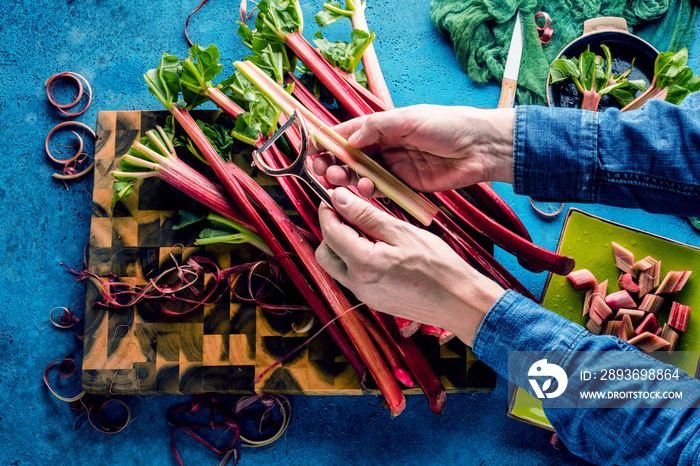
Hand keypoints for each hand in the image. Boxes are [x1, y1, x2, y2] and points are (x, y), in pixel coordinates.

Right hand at [312, 104, 514, 196]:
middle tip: (321, 171)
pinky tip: (364, 189)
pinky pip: (380, 189)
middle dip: (333, 163)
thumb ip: (376, 127)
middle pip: (350, 157)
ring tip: (339, 180)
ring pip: (361, 175)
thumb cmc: (447, 124)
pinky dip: (368, 191)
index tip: (311, 150)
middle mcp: (385, 146)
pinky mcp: (405, 185)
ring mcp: (395, 166)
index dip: (328, 141)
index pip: (348, 133)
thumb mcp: (408, 119)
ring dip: (347, 178)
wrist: (481, 147)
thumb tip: (349, 138)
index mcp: (383, 126)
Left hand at [315, 188, 504, 345]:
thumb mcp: (403, 232)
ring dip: (342, 245)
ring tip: (366, 229)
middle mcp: (358, 284)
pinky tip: (376, 247)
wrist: (460, 302)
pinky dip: (355, 258)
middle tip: (348, 213)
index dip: (329, 210)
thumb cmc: (440, 267)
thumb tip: (340, 199)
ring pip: (337, 266)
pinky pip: (352, 276)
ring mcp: (365, 295)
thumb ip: (367, 216)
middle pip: (325, 253)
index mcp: (364, 265)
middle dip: (330, 230)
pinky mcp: (373, 300)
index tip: (336, 197)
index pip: (330, 232)